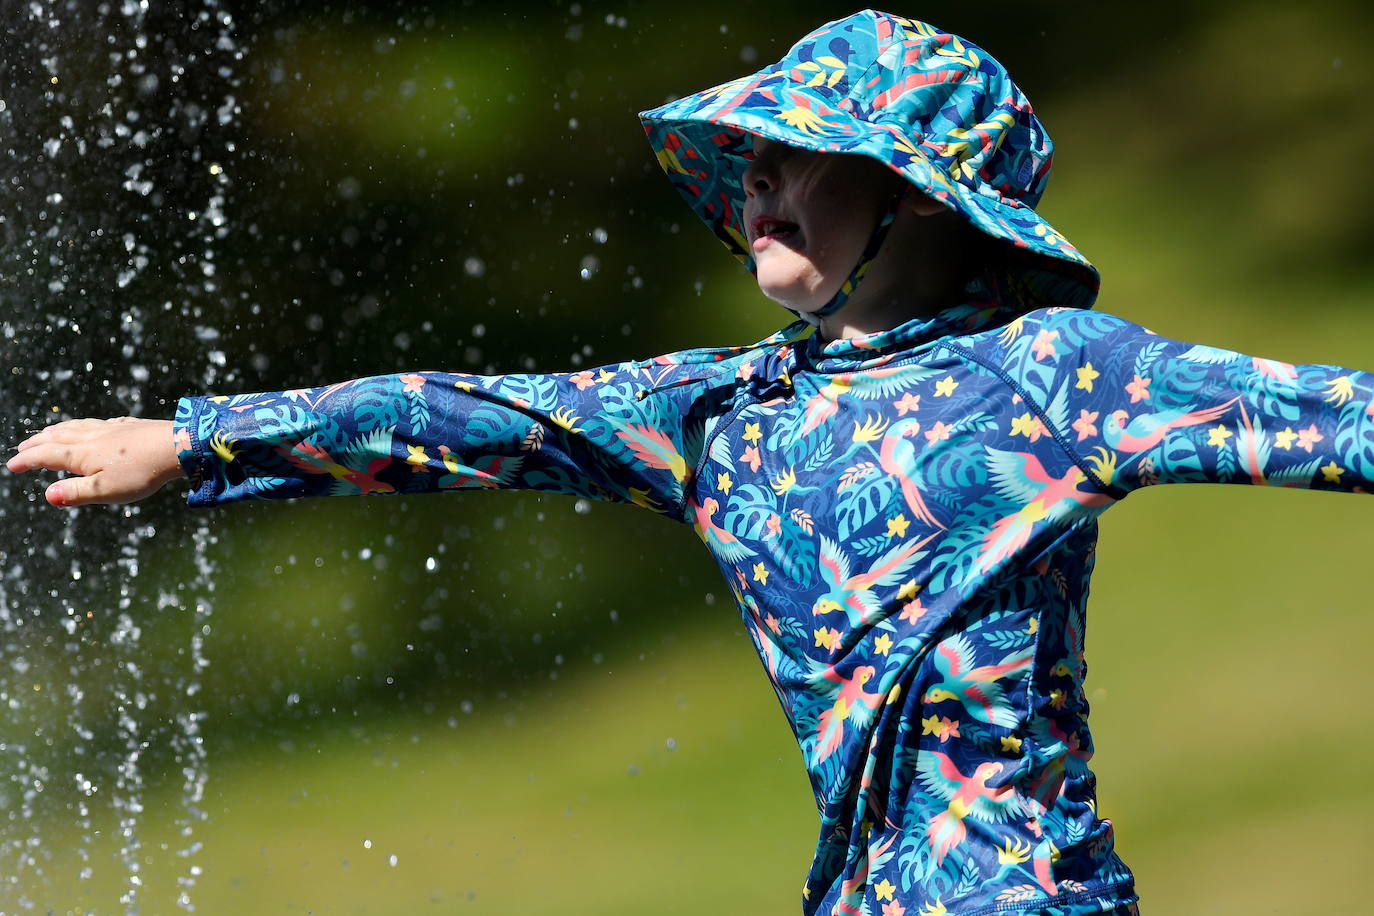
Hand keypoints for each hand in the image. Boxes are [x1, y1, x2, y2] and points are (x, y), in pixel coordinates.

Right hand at [6, 418, 183, 506]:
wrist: (178, 446)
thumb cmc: (142, 472)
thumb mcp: (106, 490)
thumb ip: (76, 493)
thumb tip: (48, 495)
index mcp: (83, 454)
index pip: (47, 456)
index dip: (28, 461)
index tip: (11, 465)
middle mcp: (94, 437)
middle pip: (58, 437)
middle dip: (37, 443)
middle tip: (22, 447)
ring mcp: (112, 429)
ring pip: (77, 427)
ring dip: (58, 430)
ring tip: (48, 432)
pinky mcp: (130, 426)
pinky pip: (100, 423)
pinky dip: (85, 425)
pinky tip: (92, 426)